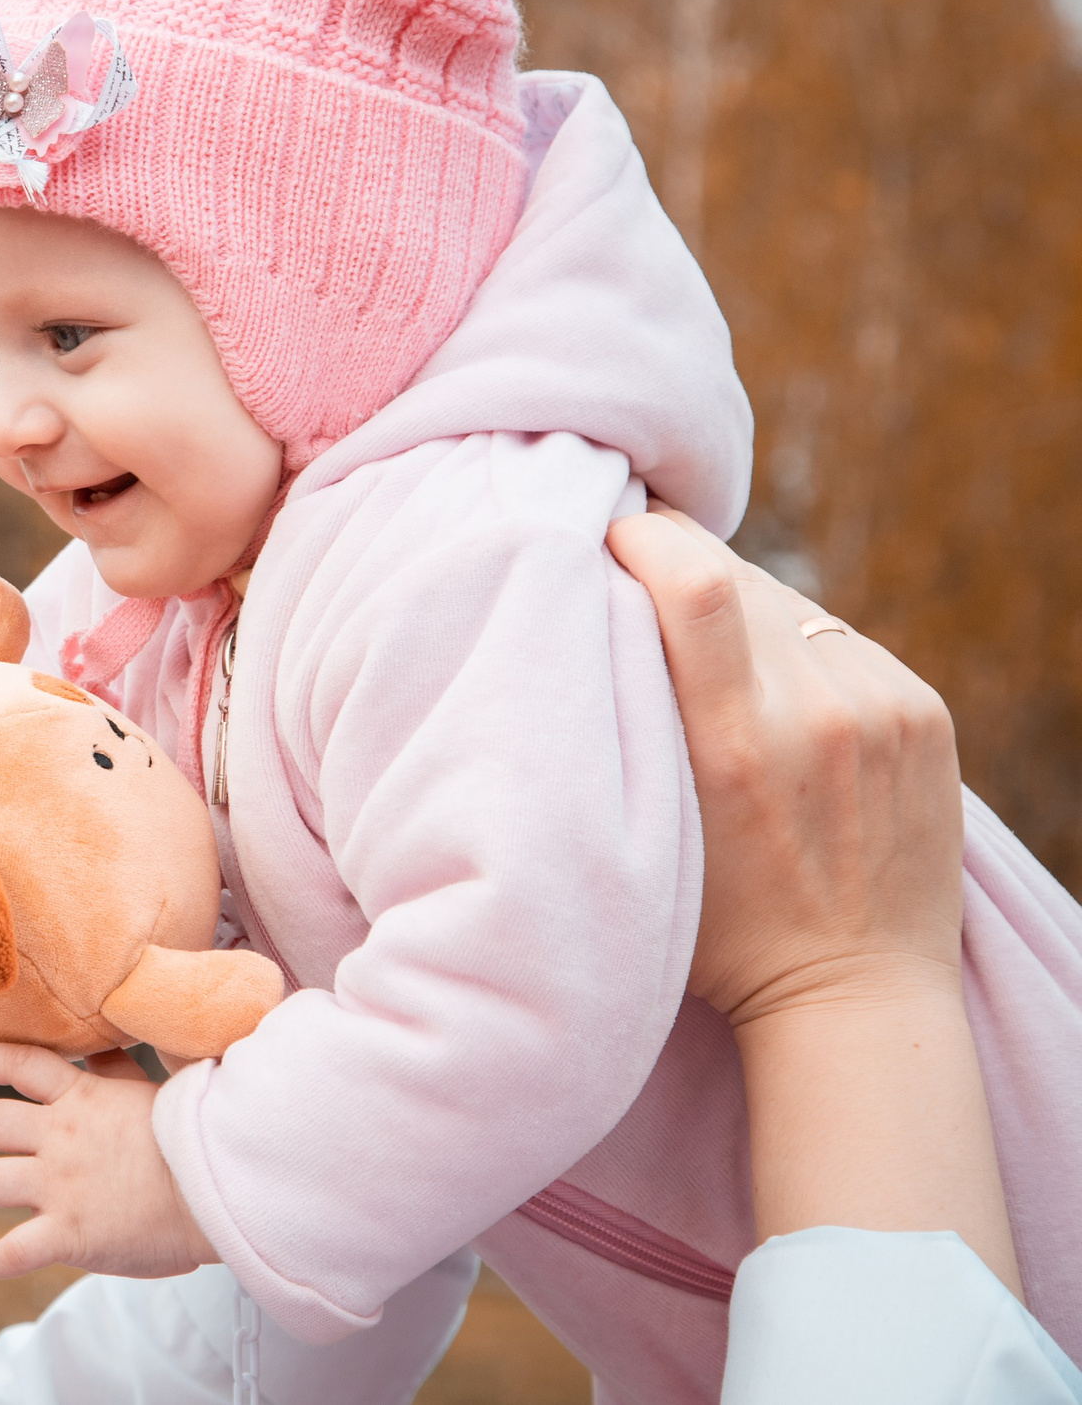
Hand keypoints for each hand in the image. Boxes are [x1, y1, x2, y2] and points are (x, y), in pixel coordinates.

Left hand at [0, 1042, 216, 1278]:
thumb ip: (117, 1071)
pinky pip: (12, 1251)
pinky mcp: (69, 1234)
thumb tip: (98, 1049)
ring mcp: (61, 1185)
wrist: (222, 1190)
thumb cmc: (197, 1141)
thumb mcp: (153, 1089)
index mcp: (82, 1098)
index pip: (17, 1062)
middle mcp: (61, 1137)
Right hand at [608, 506, 1019, 1296]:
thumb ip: (633, 730)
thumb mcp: (648, 837)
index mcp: (738, 750)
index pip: (698, 584)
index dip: (645, 537)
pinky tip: (769, 691)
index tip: (604, 534)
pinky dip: (790, 644)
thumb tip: (606, 609)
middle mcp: (819, 716)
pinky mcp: (922, 710)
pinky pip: (835, 636)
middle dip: (677, 567)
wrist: (854, 994)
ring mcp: (884, 709)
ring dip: (734, 607)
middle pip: (736, 578)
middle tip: (633, 583)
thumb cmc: (722, 932)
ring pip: (785, 601)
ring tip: (700, 652)